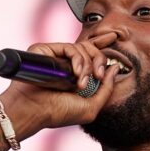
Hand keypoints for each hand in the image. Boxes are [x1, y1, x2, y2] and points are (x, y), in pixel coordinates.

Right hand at [0, 32, 119, 140]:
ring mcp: (55, 56)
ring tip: (81, 84)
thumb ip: (107, 88)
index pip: (90, 54)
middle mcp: (65, 64)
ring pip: (82, 48)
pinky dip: (78, 60)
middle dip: (99, 60)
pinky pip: (70, 47)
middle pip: (90, 49)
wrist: (35, 112)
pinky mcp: (45, 50)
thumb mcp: (92, 106)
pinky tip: (75, 74)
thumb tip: (115, 67)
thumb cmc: (59, 113)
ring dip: (87, 66)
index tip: (114, 37)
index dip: (102, 44)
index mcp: (76, 75)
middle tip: (98, 76)